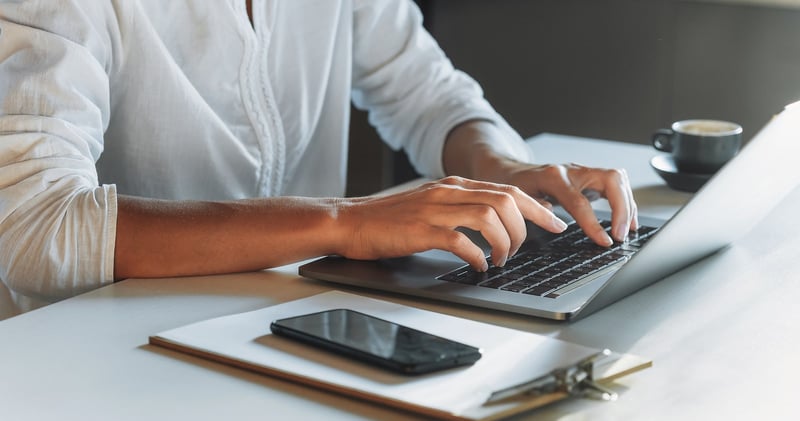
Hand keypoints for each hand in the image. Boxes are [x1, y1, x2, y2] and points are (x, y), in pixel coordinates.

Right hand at [333, 176, 567, 270]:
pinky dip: (476, 254)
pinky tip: (478, 265)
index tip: (554, 224)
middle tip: (526, 249)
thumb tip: (494, 223)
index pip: (507, 190)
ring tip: (500, 260)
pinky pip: (460, 240)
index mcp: (453, 185)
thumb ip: (459, 208)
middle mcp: (448, 192)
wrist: (350, 221)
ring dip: (503, 242)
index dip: (536, 208)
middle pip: (504, 200)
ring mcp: (434, 209)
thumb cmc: (389, 220)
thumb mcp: (430, 204)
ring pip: (488, 217)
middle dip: (526, 227)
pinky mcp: (421, 230)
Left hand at [503, 161, 638, 245]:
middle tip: (621, 235)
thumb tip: (556, 222)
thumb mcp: (518, 200)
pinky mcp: (590, 178)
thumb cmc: (516, 187)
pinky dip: (625, 202)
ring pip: (618, 179)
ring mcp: (584, 172)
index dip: (594, 223)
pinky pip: (616, 185)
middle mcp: (573, 170)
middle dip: (622, 207)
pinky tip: (627, 220)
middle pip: (610, 179)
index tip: (605, 242)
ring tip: (628, 230)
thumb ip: (535, 209)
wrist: (514, 171)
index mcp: (554, 177)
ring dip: (627, 205)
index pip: (580, 201)